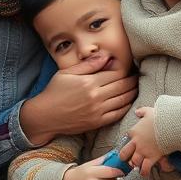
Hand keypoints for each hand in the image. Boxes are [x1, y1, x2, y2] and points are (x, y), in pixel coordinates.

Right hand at [22, 68, 136, 139]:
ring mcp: (97, 111)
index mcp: (89, 82)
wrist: (43, 117)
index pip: (116, 73)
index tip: (129, 69)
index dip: (125, 70)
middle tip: (136, 78)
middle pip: (123, 86)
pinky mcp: (96, 122)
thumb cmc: (53, 92)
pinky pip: (118, 114)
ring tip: (134, 88)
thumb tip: (106, 57)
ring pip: (124, 100)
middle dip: (132, 81)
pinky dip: (126, 107)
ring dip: (132, 93)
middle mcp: (95, 96)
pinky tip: (127, 102)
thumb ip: (88, 65)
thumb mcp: (67, 73)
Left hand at [119, 108, 166, 173]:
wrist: (171, 124)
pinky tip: (145, 173)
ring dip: (135, 165)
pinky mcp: (152, 157)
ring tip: (138, 166)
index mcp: (135, 131)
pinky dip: (144, 172)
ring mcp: (143, 151)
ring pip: (134, 162)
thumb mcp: (149, 111)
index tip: (132, 144)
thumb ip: (142, 111)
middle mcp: (136, 143)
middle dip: (125, 157)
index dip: (129, 141)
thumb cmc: (161, 116)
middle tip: (129, 159)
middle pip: (124, 154)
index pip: (127, 137)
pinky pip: (145, 168)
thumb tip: (137, 111)